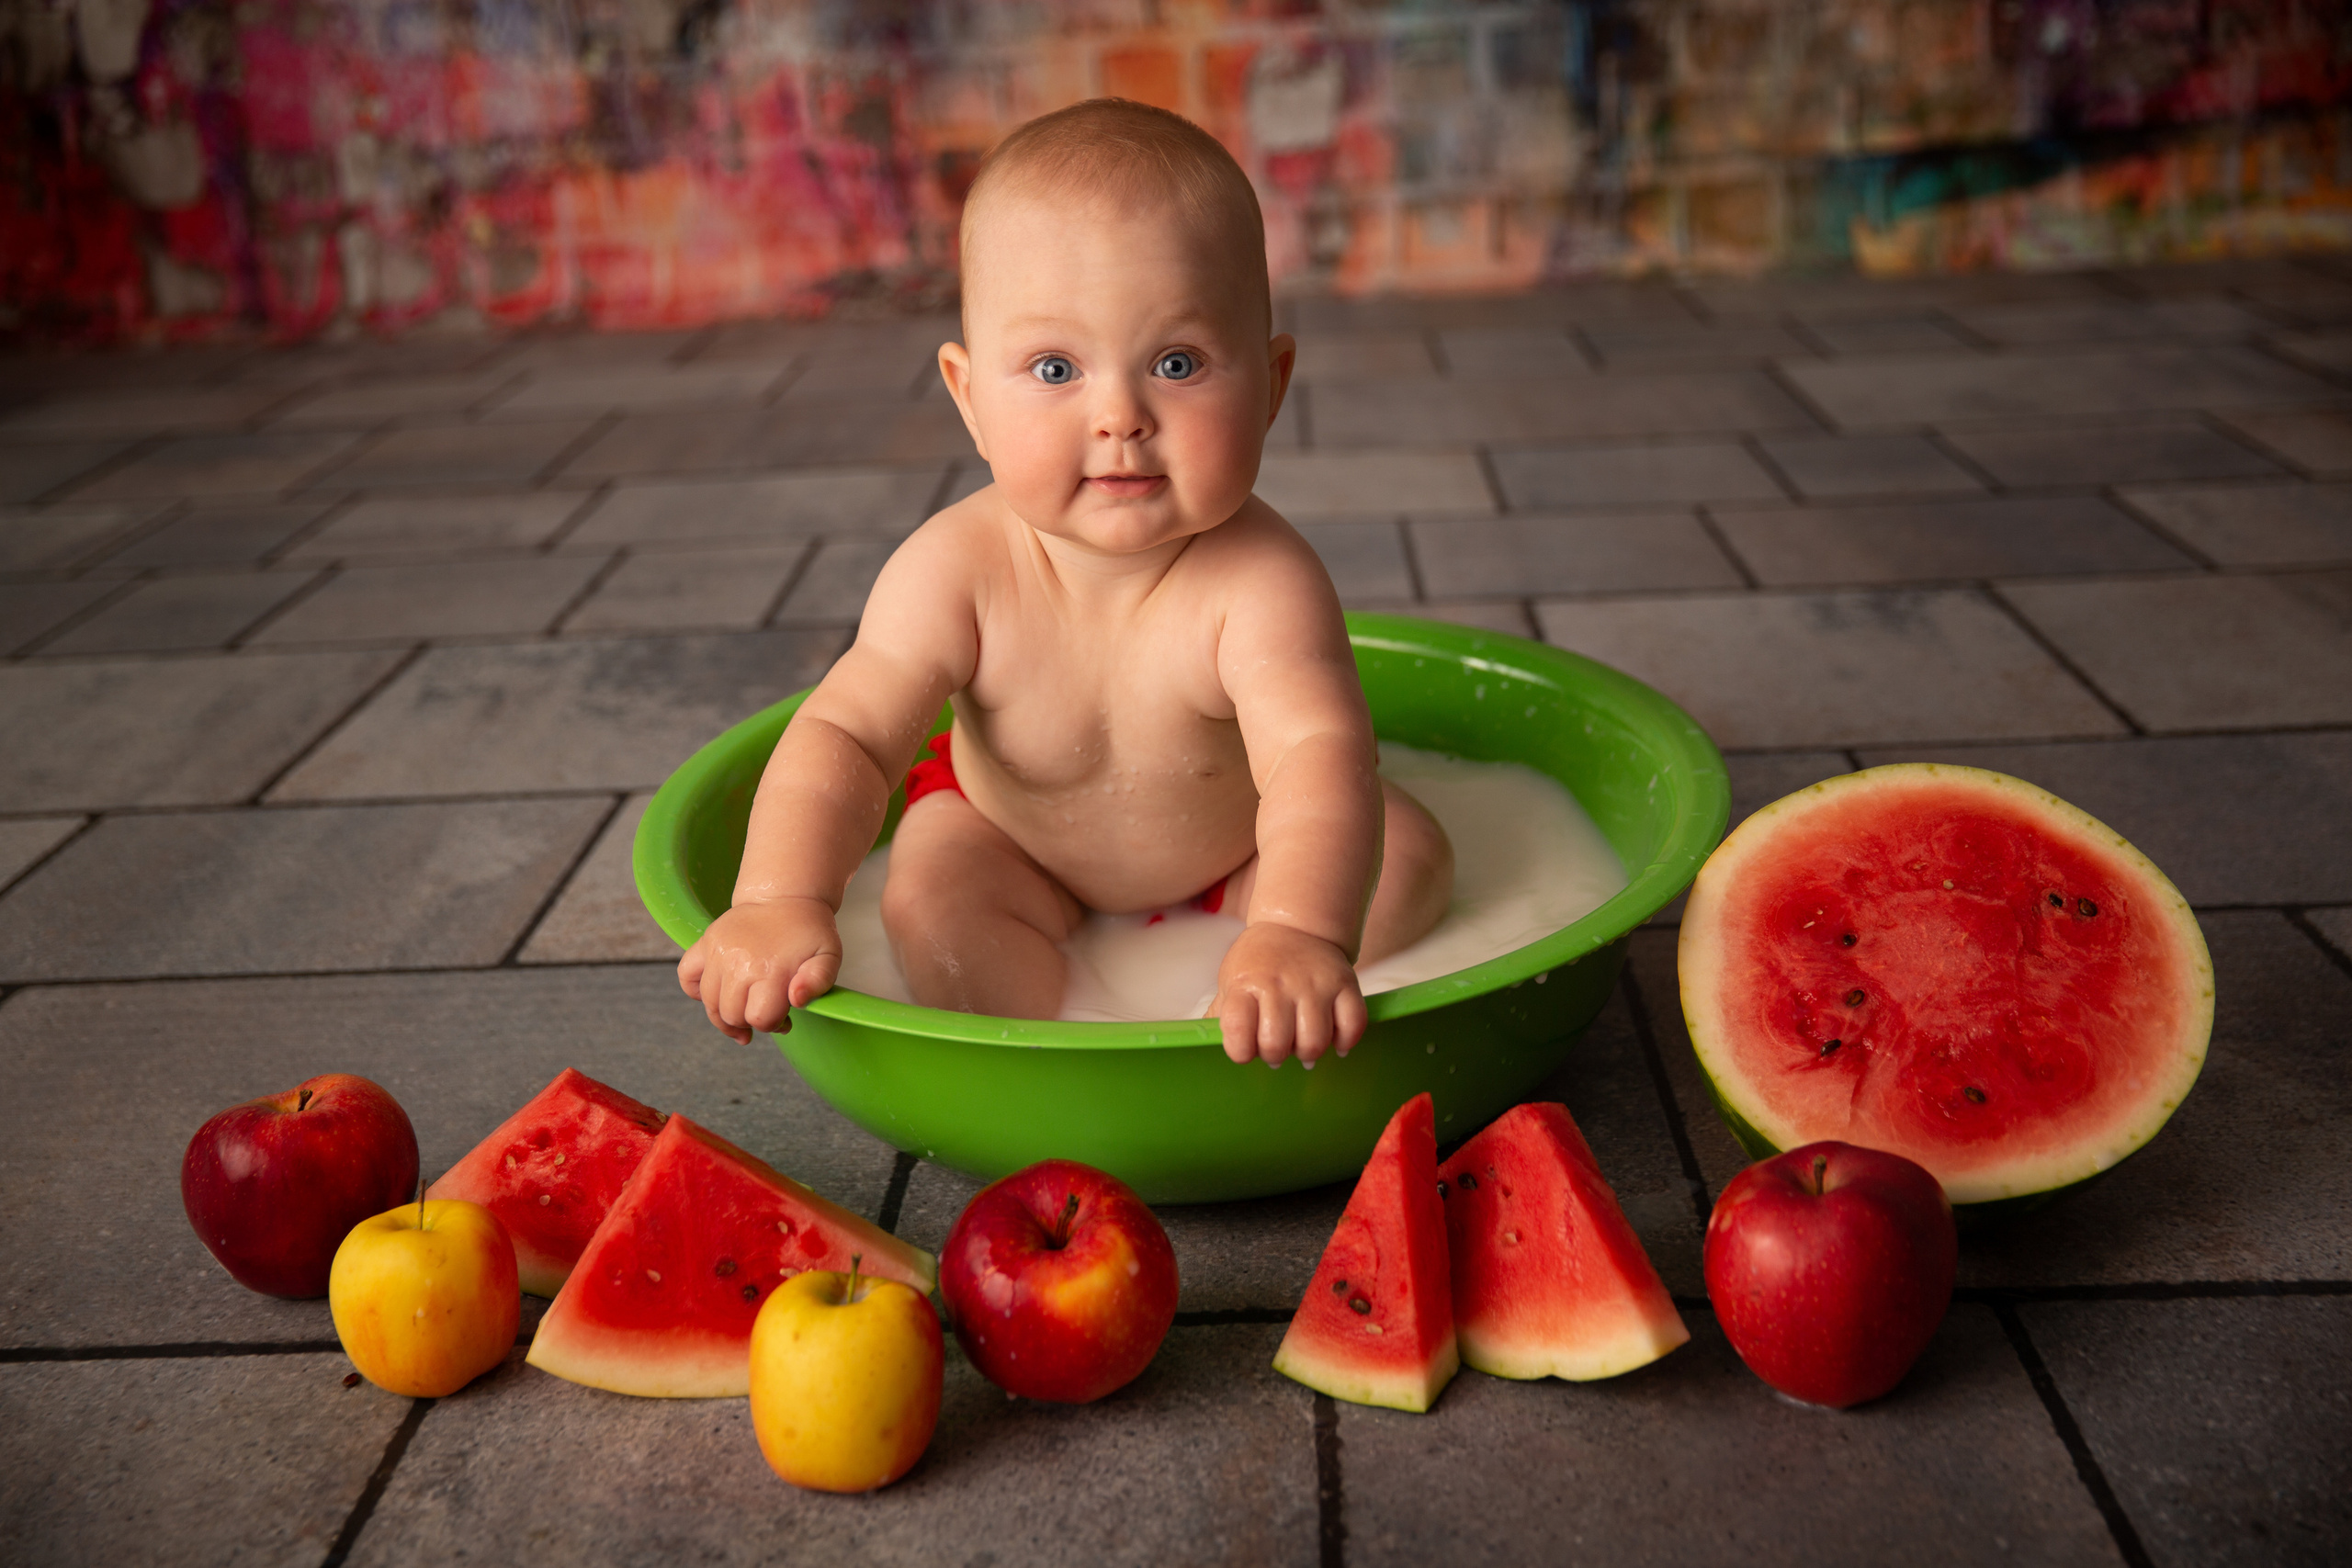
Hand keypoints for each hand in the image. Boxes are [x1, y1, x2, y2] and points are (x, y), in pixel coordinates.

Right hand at [676, 896, 842, 1044]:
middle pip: (732, 1015)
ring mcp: (718, 953)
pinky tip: (716, 995)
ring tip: (742, 1014)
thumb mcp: (829, 956)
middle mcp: (739, 963)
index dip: (773, 1024)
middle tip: (765, 1013)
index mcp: (771, 970)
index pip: (760, 1019)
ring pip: (710, 1004)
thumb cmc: (809, 932)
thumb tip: (795, 999)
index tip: (784, 1017)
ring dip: (725, 1016)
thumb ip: (818, 981)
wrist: (785, 897)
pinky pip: (687, 976)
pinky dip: (696, 991)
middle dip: (749, 1022)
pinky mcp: (705, 943)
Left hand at [1210, 922, 1368, 1068]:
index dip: (1240, 1052)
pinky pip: (1352, 1025)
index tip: (1245, 1049)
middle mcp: (1280, 983)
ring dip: (1308, 1053)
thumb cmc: (1258, 962)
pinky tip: (1334, 1041)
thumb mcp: (1230, 981)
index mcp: (1245, 984)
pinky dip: (1345, 1042)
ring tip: (1302, 1044)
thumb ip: (1222, 1014)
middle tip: (1277, 1049)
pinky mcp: (1345, 983)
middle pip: (1276, 1044)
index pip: (1237, 1033)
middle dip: (1275, 1057)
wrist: (1295, 926)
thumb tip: (1203, 1043)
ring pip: (1315, 1042)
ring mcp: (1315, 984)